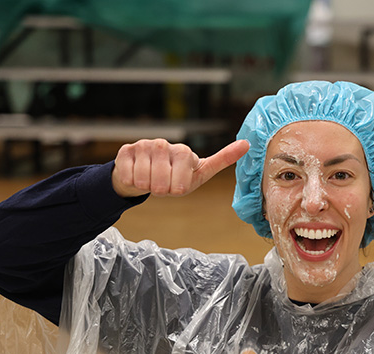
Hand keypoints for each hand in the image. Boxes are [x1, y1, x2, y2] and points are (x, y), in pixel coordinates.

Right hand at [112, 138, 249, 197]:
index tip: (178, 186)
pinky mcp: (126, 150)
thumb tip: (247, 144)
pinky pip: (128, 176)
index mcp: (184, 152)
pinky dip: (132, 182)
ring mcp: (144, 146)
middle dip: (162, 190)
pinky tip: (136, 175)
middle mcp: (164, 145)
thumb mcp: (200, 173)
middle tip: (163, 185)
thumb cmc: (174, 178)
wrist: (143, 177)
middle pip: (162, 183)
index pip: (182, 181)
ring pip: (144, 180)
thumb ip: (222, 160)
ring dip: (147, 186)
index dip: (178, 188)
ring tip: (151, 180)